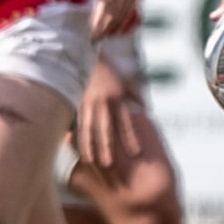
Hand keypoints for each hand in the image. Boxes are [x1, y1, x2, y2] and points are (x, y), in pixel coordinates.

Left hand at [73, 0, 143, 39]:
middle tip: (92, 42)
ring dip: (112, 29)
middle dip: (103, 30)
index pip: (105, 4)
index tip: (91, 32)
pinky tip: (115, 32)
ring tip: (101, 40)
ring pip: (122, 15)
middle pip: (113, 14)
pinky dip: (122, 24)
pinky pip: (129, 13)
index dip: (100, 19)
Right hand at [78, 54, 145, 177]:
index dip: (130, 138)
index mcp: (117, 99)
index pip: (126, 123)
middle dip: (107, 148)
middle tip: (110, 165)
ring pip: (88, 130)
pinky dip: (77, 137)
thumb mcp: (126, 81)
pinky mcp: (76, 105)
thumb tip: (146, 109)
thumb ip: (136, 96)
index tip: (135, 153)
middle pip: (105, 130)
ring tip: (92, 162)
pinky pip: (77, 124)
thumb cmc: (109, 72)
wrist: (85, 58)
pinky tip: (77, 148)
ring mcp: (88, 105)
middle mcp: (103, 104)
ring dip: (90, 147)